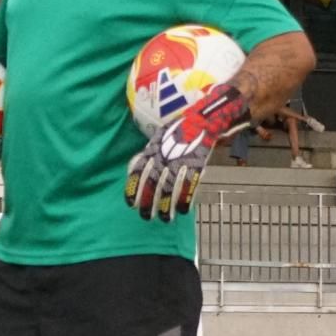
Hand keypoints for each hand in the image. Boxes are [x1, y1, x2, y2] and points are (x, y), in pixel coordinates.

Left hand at [125, 84, 249, 220]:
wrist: (205, 115)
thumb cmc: (182, 127)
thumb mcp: (160, 136)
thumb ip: (149, 153)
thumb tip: (134, 169)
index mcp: (154, 147)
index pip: (139, 169)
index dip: (134, 188)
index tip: (130, 204)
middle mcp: (165, 153)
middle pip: (153, 182)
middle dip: (148, 202)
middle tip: (146, 217)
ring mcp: (181, 158)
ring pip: (170, 186)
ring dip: (166, 205)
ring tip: (165, 219)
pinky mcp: (197, 162)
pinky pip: (189, 184)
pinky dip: (186, 198)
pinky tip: (183, 210)